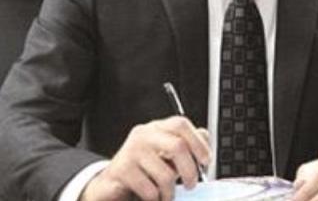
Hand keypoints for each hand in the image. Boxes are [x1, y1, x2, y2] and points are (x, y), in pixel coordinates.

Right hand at [80, 116, 209, 200]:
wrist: (111, 183)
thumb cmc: (143, 169)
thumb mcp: (165, 154)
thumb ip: (185, 146)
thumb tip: (205, 138)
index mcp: (157, 128)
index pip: (181, 124)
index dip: (198, 142)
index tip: (206, 161)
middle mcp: (144, 135)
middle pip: (177, 146)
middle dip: (190, 170)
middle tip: (191, 184)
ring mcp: (132, 151)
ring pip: (165, 174)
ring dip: (170, 192)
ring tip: (167, 195)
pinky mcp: (122, 170)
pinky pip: (150, 189)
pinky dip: (156, 199)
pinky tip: (153, 197)